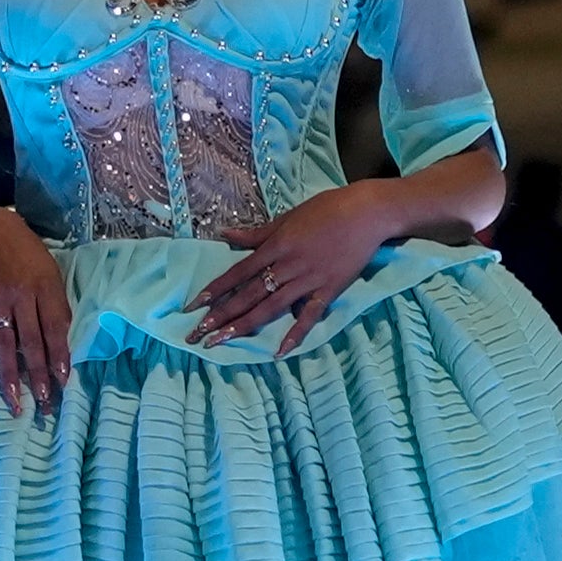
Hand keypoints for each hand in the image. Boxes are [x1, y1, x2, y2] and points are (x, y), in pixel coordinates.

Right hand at [0, 207, 71, 411]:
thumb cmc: (28, 254)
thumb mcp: (51, 272)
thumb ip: (57, 305)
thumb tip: (66, 342)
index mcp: (46, 287)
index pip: (56, 328)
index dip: (60, 356)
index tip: (65, 382)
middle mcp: (23, 296)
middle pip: (32, 342)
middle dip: (39, 374)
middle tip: (45, 402)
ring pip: (6, 345)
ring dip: (11, 376)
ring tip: (16, 402)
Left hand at [193, 183, 391, 347]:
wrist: (367, 213)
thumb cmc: (328, 209)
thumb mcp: (288, 217)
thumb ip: (257, 233)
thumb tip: (226, 235)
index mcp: (275, 246)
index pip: (238, 273)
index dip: (215, 290)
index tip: (194, 306)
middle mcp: (286, 265)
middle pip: (248, 294)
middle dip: (221, 315)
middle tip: (198, 334)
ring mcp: (307, 280)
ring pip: (270, 307)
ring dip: (244, 325)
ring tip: (223, 341)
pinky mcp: (329, 289)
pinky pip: (309, 315)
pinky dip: (296, 334)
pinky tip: (280, 351)